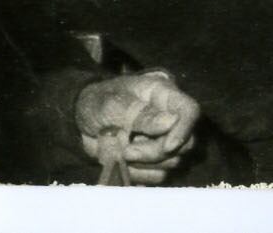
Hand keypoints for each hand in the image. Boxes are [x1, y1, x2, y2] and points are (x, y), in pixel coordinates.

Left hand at [76, 72, 199, 185]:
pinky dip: (139, 174)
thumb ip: (140, 114)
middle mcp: (171, 118)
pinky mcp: (154, 160)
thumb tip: (171, 122)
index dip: (185, 129)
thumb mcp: (111, 104)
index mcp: (165, 96)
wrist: (81, 121)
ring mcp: (164, 140)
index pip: (190, 111)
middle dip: (157, 153)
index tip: (168, 147)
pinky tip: (123, 163)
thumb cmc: (98, 102)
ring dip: (144, 165)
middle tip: (127, 152)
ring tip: (120, 153)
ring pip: (172, 162)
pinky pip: (157, 176)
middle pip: (186, 143)